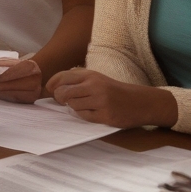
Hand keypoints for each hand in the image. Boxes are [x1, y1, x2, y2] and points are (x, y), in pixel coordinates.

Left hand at [0, 58, 41, 103]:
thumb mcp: (15, 61)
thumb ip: (4, 62)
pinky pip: (15, 99)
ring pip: (13, 93)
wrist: (37, 75)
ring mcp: (34, 91)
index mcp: (30, 66)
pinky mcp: (31, 99)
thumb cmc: (23, 68)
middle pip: (12, 85)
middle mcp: (34, 79)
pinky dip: (4, 96)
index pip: (11, 73)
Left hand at [46, 68, 178, 128]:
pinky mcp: (105, 115)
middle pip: (63, 92)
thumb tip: (53, 88)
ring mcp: (100, 100)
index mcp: (91, 75)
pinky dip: (84, 115)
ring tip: (84, 105)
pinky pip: (84, 116)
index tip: (49, 89)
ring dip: (74, 107)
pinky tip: (93, 112)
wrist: (140, 102)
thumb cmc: (114, 91)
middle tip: (62, 101)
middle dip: (59, 98)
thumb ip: (78, 81)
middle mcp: (94, 85)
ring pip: (72, 105)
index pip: (62, 77)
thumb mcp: (97, 79)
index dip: (52, 84)